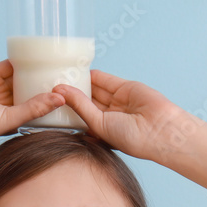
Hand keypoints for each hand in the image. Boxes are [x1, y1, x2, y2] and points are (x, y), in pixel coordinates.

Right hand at [0, 60, 65, 146]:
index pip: (40, 109)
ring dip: (40, 70)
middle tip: (72, 77)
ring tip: (61, 64)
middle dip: (50, 84)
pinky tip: (39, 53)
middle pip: (35, 90)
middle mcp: (11, 102)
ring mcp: (2, 86)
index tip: (74, 99)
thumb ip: (34, 109)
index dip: (54, 104)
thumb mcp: (10, 120)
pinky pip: (12, 63)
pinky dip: (24, 58)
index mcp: (16, 119)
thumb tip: (60, 99)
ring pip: (26, 76)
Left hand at [52, 71, 192, 163]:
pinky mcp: (124, 88)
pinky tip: (78, 68)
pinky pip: (105, 80)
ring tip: (59, 73)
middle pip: (84, 101)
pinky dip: (92, 74)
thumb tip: (60, 89)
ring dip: (79, 82)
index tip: (47, 101)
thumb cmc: (131, 138)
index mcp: (101, 131)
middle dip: (69, 93)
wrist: (159, 129)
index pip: (79, 118)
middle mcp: (108, 116)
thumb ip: (80, 105)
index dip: (64, 109)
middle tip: (50, 83)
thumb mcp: (98, 124)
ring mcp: (117, 101)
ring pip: (93, 89)